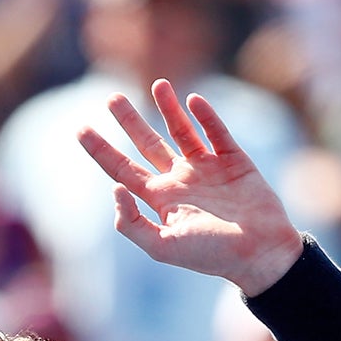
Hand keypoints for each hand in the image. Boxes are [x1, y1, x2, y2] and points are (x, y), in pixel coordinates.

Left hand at [77, 79, 303, 297]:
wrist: (260, 254)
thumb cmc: (211, 255)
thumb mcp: (163, 248)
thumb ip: (133, 224)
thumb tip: (114, 188)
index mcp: (160, 200)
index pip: (122, 169)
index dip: (101, 150)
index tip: (80, 129)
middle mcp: (179, 180)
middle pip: (146, 144)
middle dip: (129, 121)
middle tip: (111, 98)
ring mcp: (207, 168)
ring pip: (181, 131)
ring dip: (168, 107)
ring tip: (158, 85)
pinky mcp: (234, 160)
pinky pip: (217, 132)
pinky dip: (206, 116)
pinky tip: (193, 100)